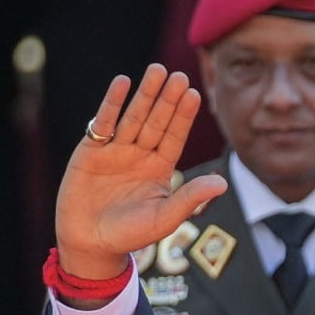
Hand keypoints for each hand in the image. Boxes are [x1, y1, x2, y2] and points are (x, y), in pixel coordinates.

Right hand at [55, 64, 227, 278]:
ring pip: (133, 117)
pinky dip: (112, 104)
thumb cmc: (131, 234)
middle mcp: (140, 154)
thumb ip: (191, 198)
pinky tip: (122, 83)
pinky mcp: (91, 151)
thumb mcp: (165, 217)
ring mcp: (116, 151)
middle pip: (157, 121)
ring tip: (157, 70)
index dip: (184, 116)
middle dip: (168, 99)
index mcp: (160, 168)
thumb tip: (223, 184)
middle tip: (179, 75)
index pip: (175, 136)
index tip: (194, 94)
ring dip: (145, 94)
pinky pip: (103, 124)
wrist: (91, 244)